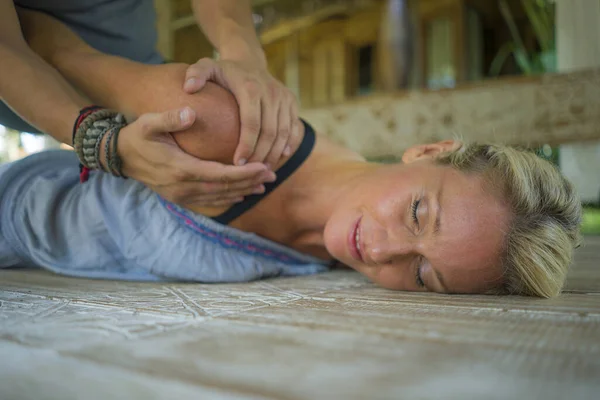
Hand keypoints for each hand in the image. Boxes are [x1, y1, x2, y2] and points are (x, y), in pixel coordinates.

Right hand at [117, 107, 275, 207]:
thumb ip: (169, 118)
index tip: (264, 166)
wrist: (119, 158)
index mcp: (180, 169)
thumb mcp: (148, 123)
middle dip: (250, 182)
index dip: (244, 173)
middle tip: (273, 175)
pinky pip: (210, 202)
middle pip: (225, 189)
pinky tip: (242, 194)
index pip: (221, 174)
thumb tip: (190, 113)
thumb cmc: (136, 136)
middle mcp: (183, 187)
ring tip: (264, 185)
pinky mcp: (180, 198)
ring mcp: (182, 195)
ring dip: (243, 191)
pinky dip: (229, 198)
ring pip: (220, 198)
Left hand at [183, 58, 299, 168]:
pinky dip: (289, 144)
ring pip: (284, 133)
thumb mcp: (207, 67)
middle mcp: (272, 92)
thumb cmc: (224, 71)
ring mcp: (284, 98)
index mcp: (251, 88)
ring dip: (274, 154)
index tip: (237, 163)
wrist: (249, 61)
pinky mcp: (292, 103)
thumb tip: (189, 88)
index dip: (247, 146)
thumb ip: (196, 75)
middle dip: (260, 155)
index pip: (252, 123)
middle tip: (248, 172)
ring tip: (261, 169)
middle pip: (270, 132)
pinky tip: (279, 158)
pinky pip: (294, 128)